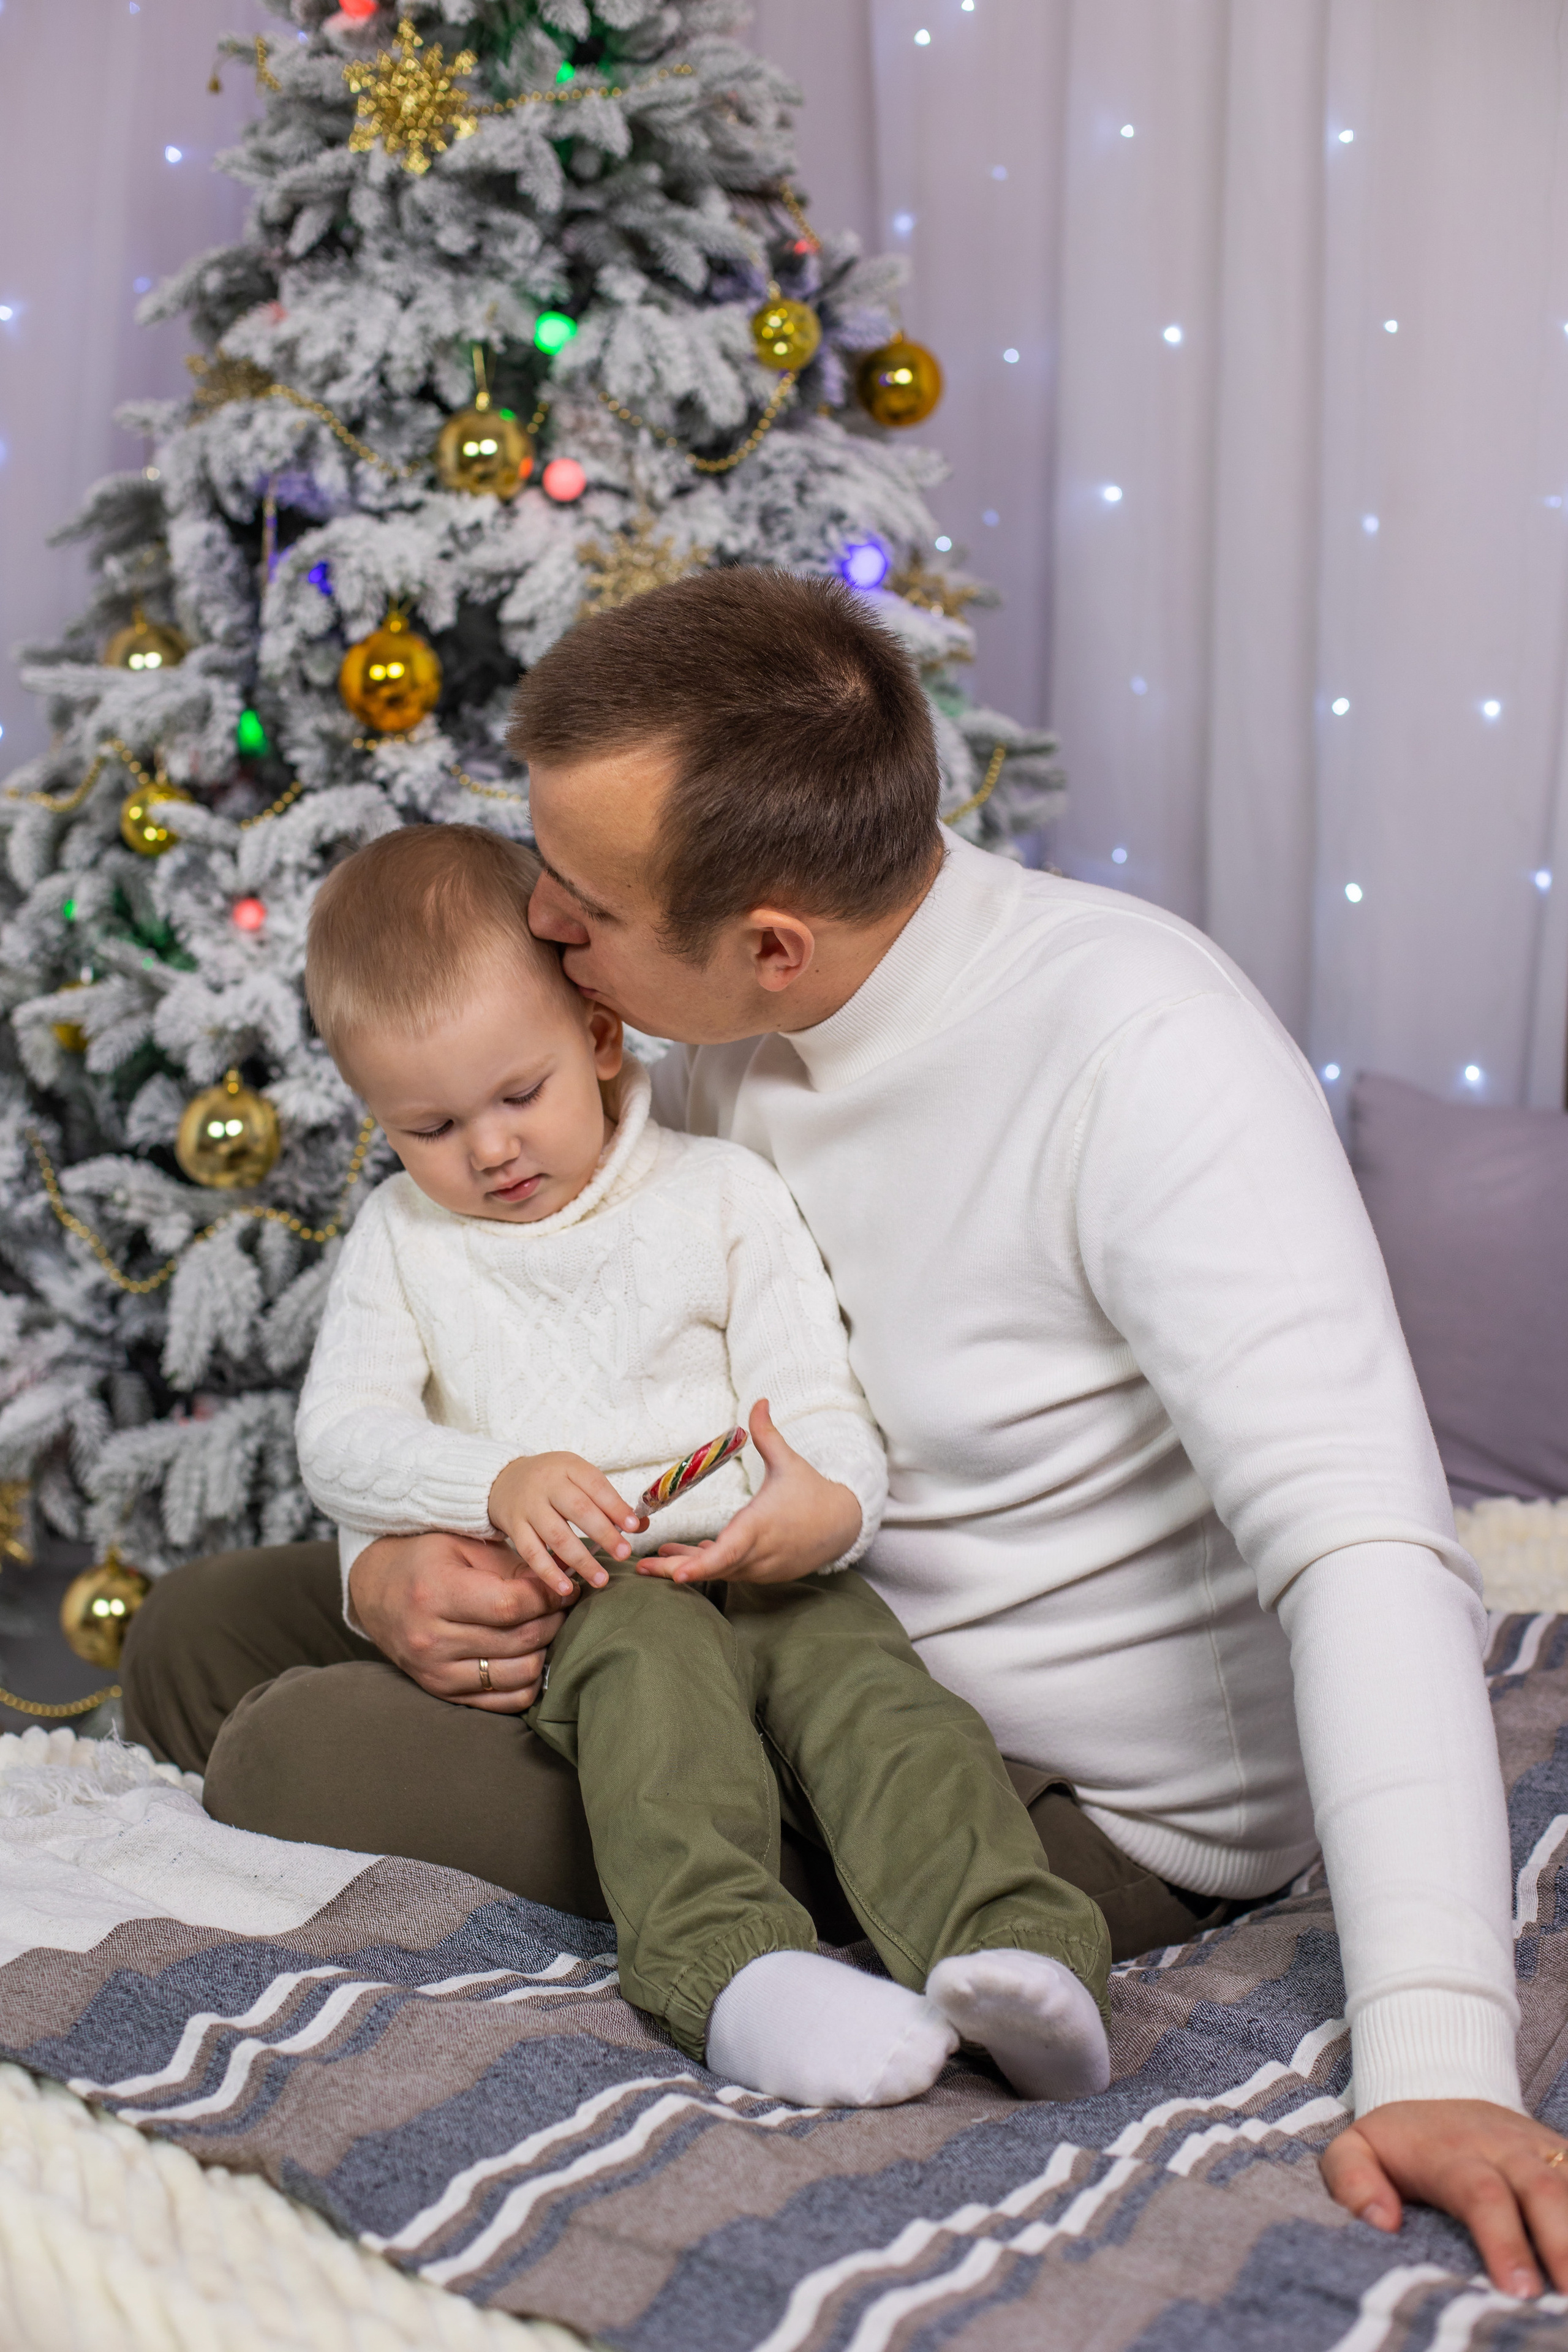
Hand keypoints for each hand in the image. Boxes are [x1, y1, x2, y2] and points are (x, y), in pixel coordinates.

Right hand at [349, 1529, 567, 1712]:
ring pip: (519, 1674)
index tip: (566, 1587)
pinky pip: (505, 1701)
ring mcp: (436, 1672)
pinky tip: (530, 1654)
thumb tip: (564, 1580)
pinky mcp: (443, 1692)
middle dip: (554, 1620)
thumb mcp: (463, 1547)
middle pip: (519, 1640)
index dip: (549, 1597)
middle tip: (562, 1605)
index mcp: (435, 1593)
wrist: (376, 1592)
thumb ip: (512, 1566)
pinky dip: (528, 1680)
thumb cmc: (426, 1561)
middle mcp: (431, 1639)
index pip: (509, 1606)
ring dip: (545, 1651)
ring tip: (547, 1627)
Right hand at [487, 1451, 647, 1599]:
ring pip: (556, 1535)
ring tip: (601, 1579)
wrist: (503, 1479)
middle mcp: (547, 1484)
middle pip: (578, 1510)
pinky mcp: (514, 1527)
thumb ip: (608, 1501)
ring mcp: (529, 1506)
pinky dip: (549, 1572)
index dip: (616, 1507)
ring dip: (581, 1560)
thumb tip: (641, 1525)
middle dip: (604, 1534)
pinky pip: (532, 1553)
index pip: (596, 1485)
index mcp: (569, 1467)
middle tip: (624, 1554)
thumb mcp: (579, 1478)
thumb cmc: (553, 1482)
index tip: (634, 1527)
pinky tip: (566, 1587)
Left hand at [637, 1398, 861, 1585]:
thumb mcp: (789, 1462)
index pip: (728, 1552)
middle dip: (675, 1569)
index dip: (701, 1564)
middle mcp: (759, 1553)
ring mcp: (761, 1568)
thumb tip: (759, 1401)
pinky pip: (730, 1572)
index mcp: (760, 1525)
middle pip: (713, 1568)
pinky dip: (708, 1566)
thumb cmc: (811, 1492)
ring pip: (718, 1572)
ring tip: (653, 1563)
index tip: (677, 1572)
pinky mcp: (763, 1574)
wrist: (842, 1526)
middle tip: (641, 1568)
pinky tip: (684, 1559)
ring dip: (687, 1567)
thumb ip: (768, 1435)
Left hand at [1322, 2099, 1567, 2296]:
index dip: (1503, 2241)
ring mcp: (1542, 2150)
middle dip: (1564, 2245)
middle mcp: (1507, 2148)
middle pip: (1545, 2192)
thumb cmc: (1399, 2137)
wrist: (1438, 2079)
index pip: (1482, 2193)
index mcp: (1454, 2151)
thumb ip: (1350, 2180)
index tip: (1518, 2289)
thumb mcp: (1356, 2147)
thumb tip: (1381, 2222)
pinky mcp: (1564, 2156)